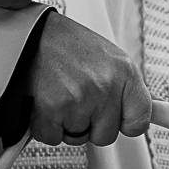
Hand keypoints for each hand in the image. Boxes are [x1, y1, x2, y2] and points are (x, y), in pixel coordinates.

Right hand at [27, 13, 151, 146]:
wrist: (29, 30)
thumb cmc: (66, 44)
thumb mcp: (108, 58)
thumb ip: (123, 90)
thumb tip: (134, 119)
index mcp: (125, 72)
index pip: (139, 120)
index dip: (125, 124)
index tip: (118, 120)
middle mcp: (106, 86)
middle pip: (106, 135)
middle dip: (89, 124)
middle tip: (76, 98)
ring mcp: (81, 98)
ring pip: (78, 137)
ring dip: (65, 122)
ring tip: (59, 94)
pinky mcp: (54, 108)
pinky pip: (53, 137)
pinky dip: (44, 125)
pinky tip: (44, 101)